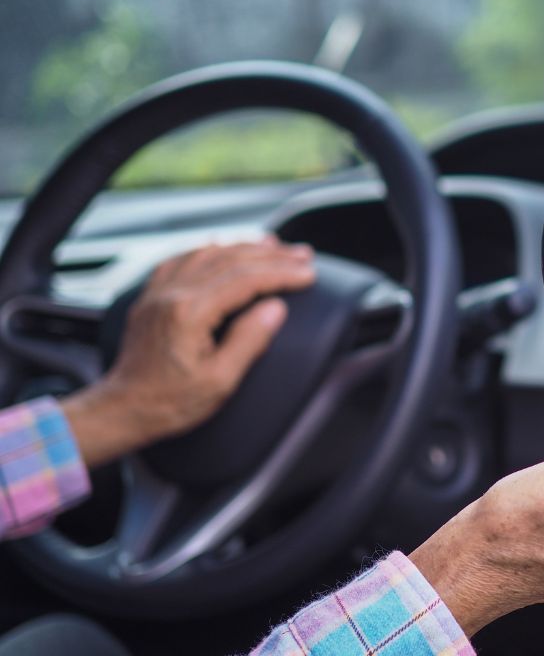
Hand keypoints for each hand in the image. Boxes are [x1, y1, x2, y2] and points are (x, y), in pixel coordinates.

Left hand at [61, 238, 315, 466]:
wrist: (123, 410)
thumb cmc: (170, 403)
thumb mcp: (219, 381)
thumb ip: (249, 341)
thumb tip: (276, 308)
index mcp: (189, 313)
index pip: (246, 280)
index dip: (281, 274)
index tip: (308, 274)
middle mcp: (171, 294)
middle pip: (231, 260)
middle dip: (272, 255)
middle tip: (302, 255)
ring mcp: (158, 292)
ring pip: (208, 253)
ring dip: (245, 246)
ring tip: (274, 245)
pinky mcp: (151, 297)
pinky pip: (183, 259)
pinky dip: (209, 249)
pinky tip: (222, 246)